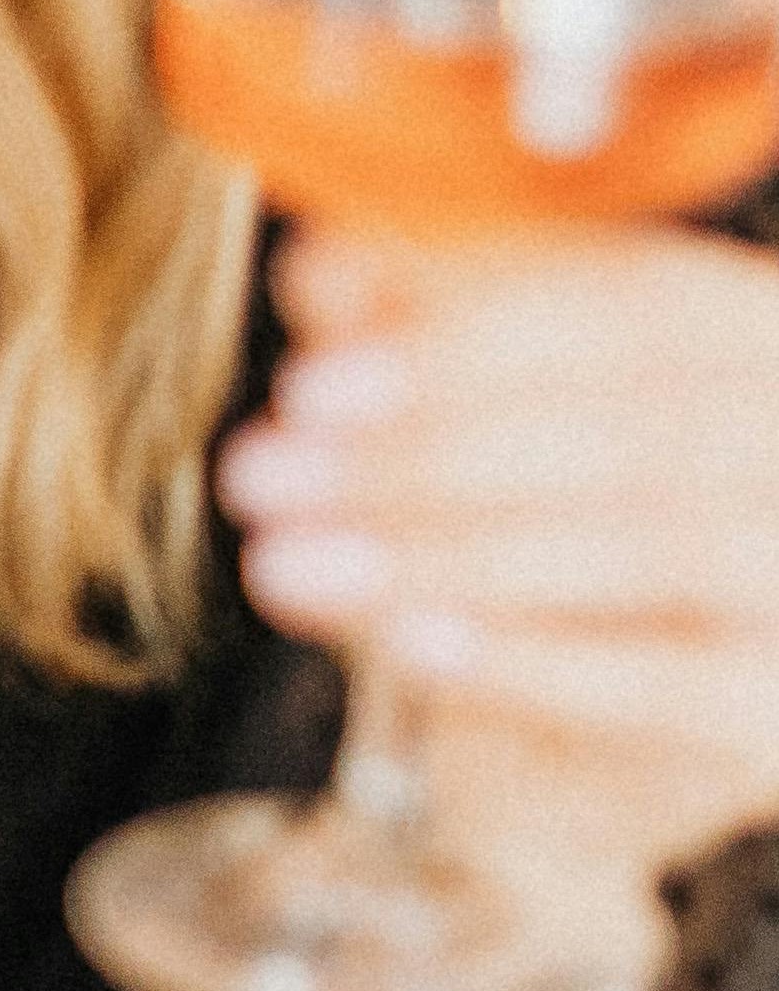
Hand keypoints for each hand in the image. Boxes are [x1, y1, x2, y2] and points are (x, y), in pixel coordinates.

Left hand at [228, 225, 778, 907]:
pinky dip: (532, 661)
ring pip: (650, 548)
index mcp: (776, 335)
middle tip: (262, 476)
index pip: (647, 308)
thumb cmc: (587, 535)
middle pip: (637, 431)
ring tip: (284, 560)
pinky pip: (667, 686)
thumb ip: (446, 329)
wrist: (655, 727)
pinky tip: (406, 643)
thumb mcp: (517, 415)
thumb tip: (327, 263)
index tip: (308, 383)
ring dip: (446, 553)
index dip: (472, 340)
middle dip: (428, 453)